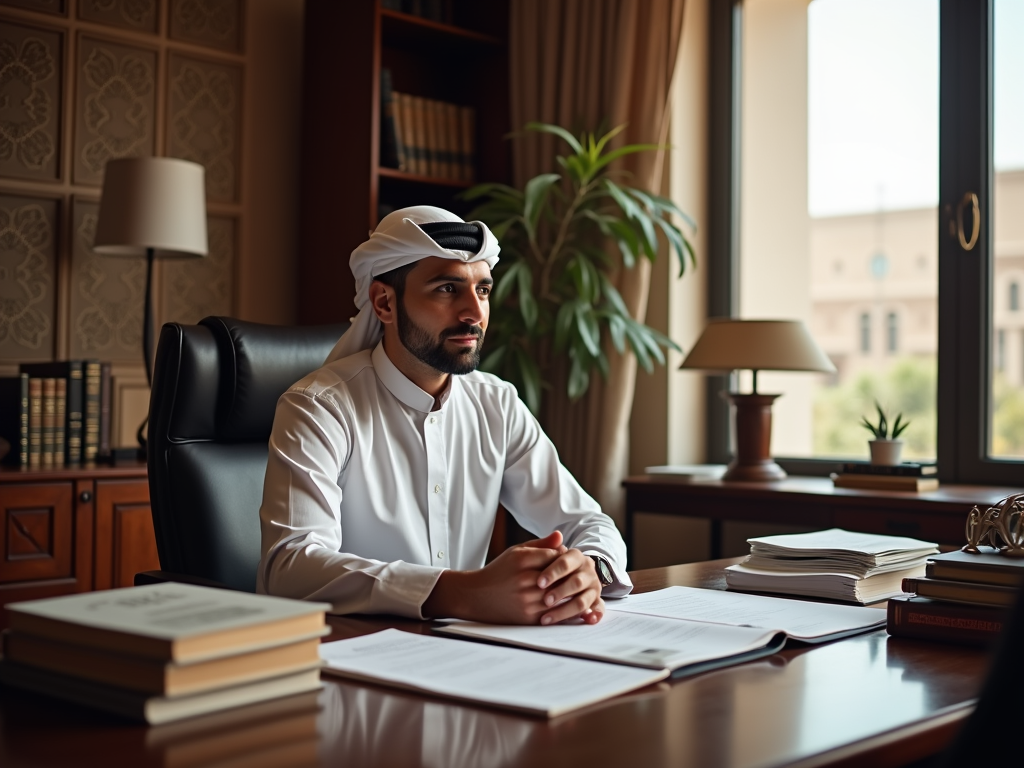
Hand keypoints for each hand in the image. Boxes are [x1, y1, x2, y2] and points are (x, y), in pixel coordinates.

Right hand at [422, 532, 565, 623]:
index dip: (565, 558)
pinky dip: (564, 609)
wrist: (476, 596)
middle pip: (561, 576)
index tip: (568, 560)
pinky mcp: (528, 617)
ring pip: (561, 596)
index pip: (556, 556)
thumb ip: (540, 544)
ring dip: (571, 593)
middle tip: (577, 574)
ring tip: (577, 589)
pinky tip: (569, 605)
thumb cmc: (499, 571)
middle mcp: (525, 580)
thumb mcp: (516, 552)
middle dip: (571, 575)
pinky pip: (554, 613)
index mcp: (522, 560)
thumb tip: (561, 537)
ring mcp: (527, 600)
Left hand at [535, 532, 605, 625]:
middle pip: (576, 582)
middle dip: (559, 592)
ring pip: (582, 600)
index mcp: (576, 556)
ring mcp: (593, 586)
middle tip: (545, 601)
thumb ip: (548, 544)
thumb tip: (557, 534)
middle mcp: (587, 570)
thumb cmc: (547, 564)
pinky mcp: (596, 600)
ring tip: (547, 618)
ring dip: (565, 610)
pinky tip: (587, 621)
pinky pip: (598, 609)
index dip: (553, 572)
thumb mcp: (544, 553)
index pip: (565, 562)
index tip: (539, 582)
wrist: (565, 573)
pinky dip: (594, 615)